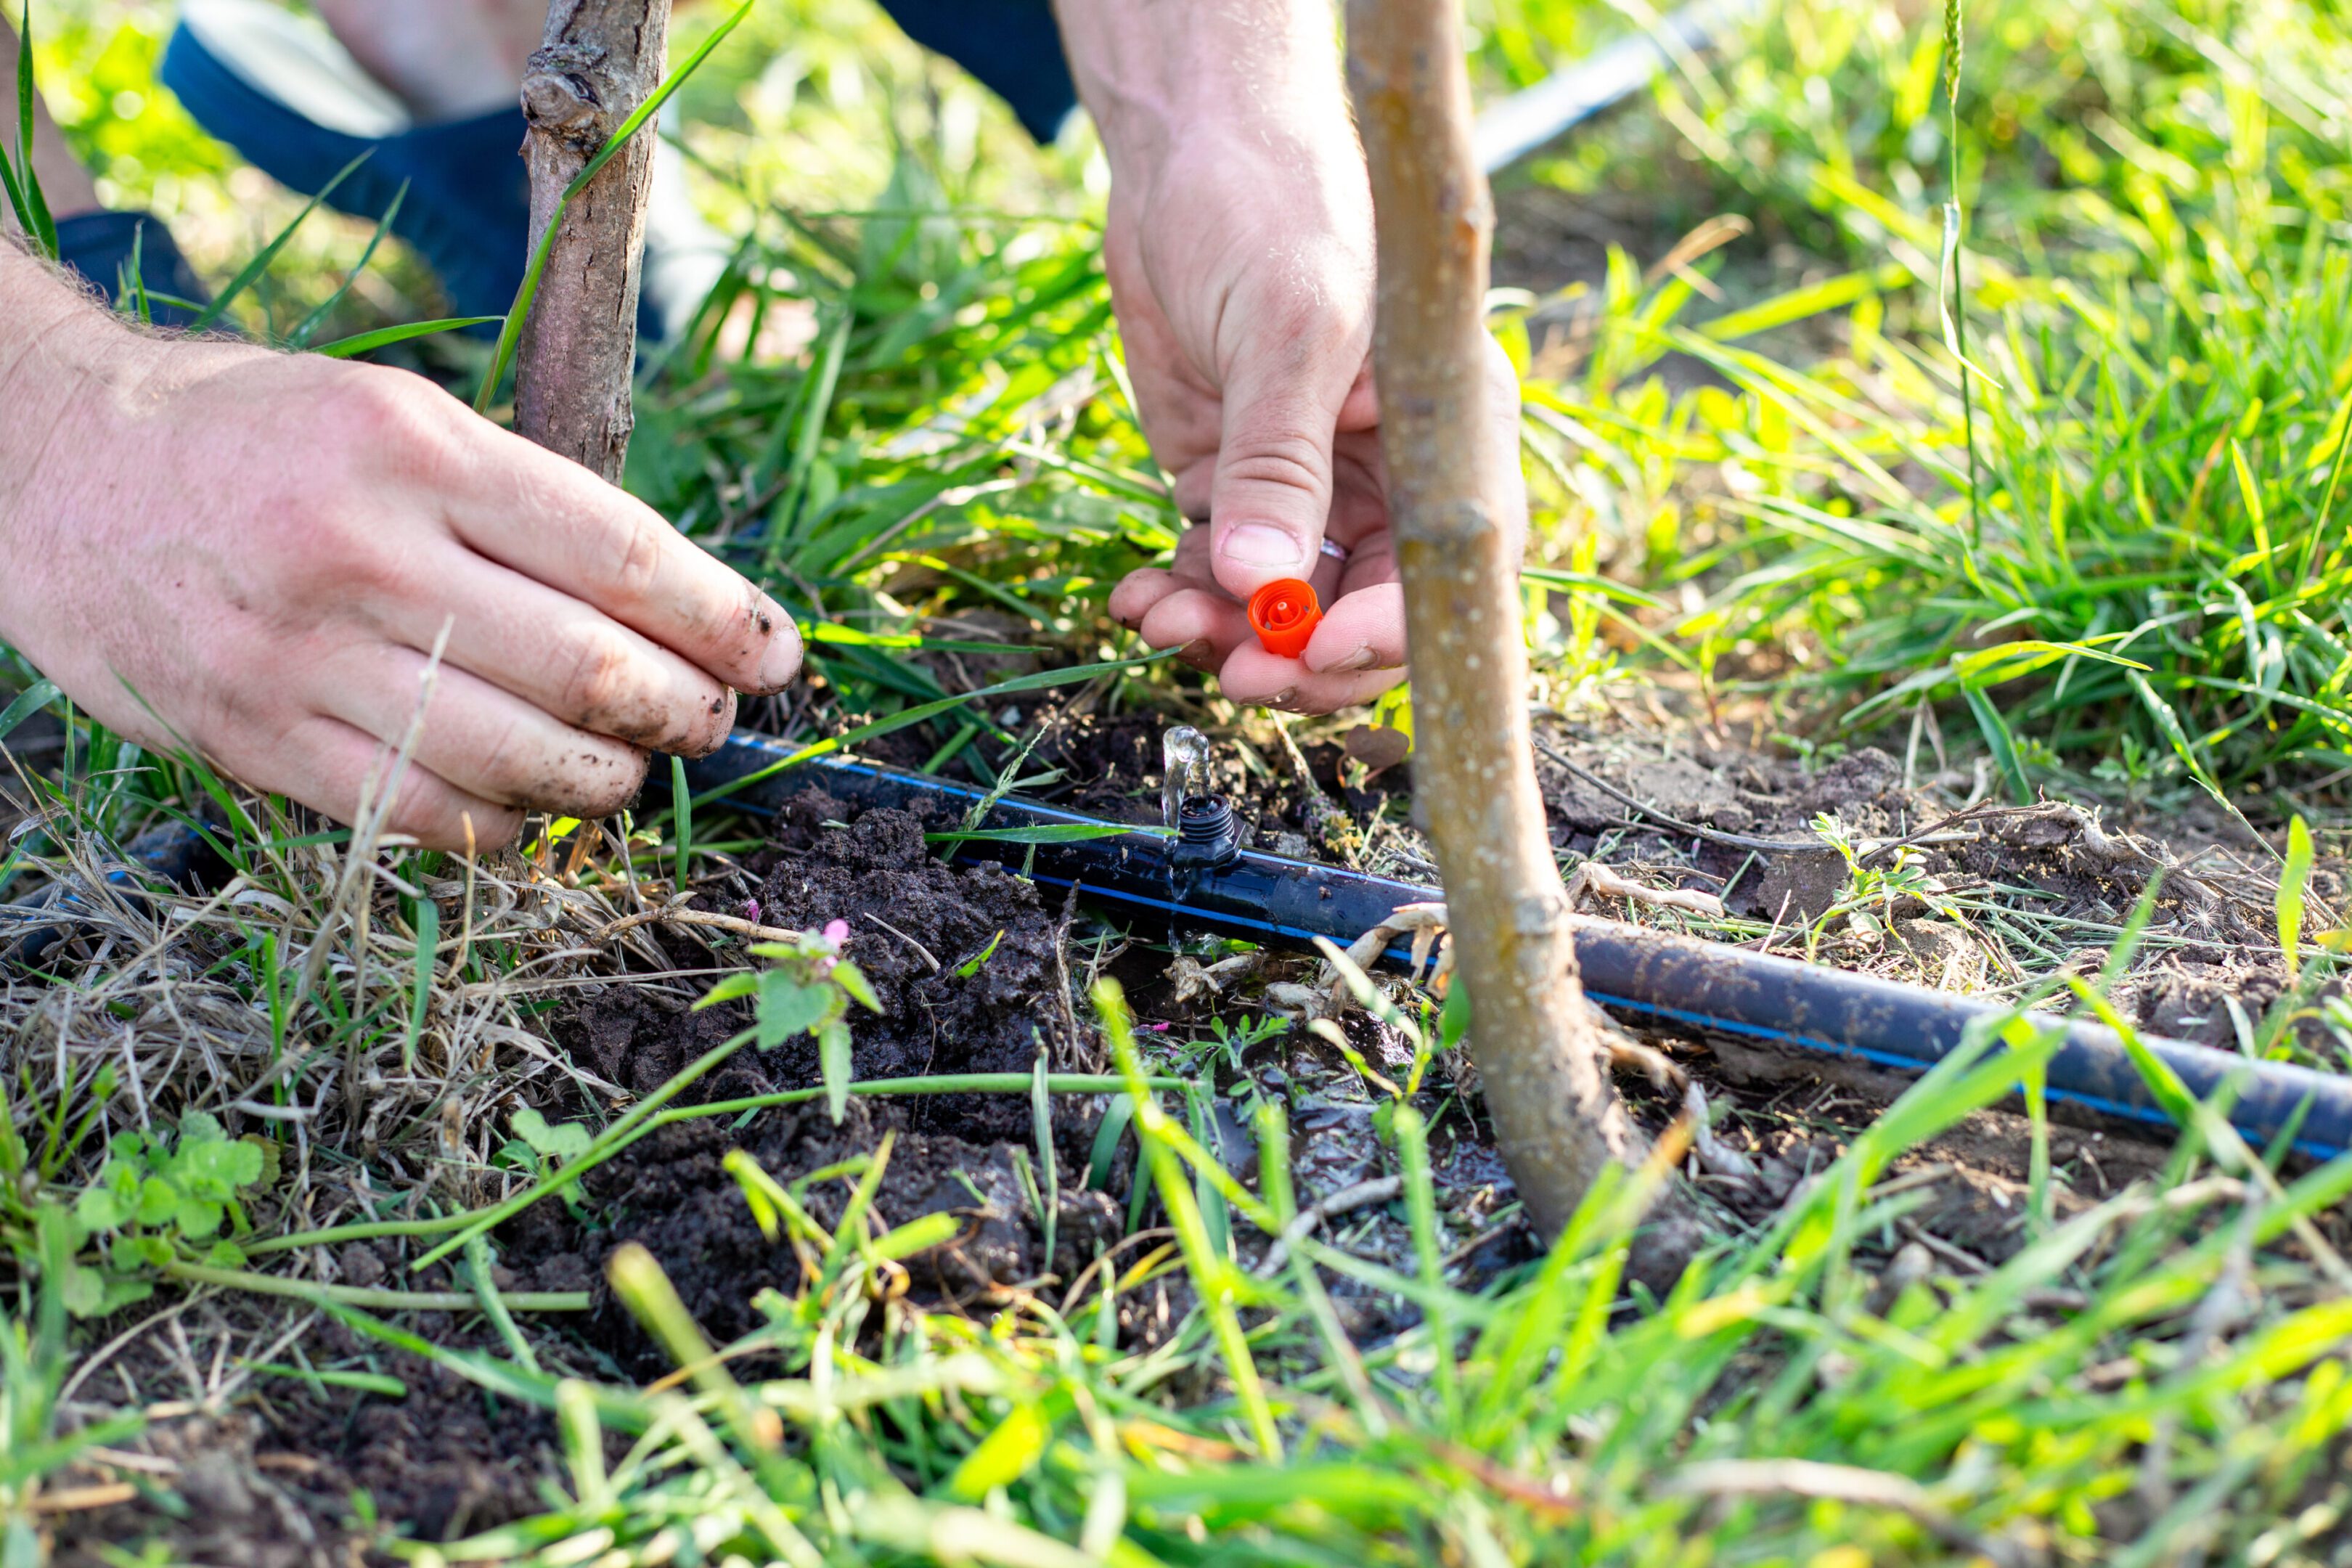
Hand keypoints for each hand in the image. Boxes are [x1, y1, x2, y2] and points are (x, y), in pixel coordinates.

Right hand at [0, 304, 800, 849]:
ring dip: (612, 781)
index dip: (723, 618)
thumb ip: (523, 504)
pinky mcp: (258, 740)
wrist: (57, 472)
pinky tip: (538, 810)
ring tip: (634, 768)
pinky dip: (510, 830)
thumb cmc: (263, 440)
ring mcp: (303, 654)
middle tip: (714, 721)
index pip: (620, 552)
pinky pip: (426, 819)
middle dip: (686, 710)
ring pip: (519, 758)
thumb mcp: (397, 417)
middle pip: (587, 666)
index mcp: (415, 446)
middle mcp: (363, 549)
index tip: (777, 655)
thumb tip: (678, 610)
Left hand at [1098, 124, 1407, 713]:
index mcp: (1441, 433)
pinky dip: (1179, 599)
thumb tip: (1260, 583)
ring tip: (1162, 623)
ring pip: (1280, 605)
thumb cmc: (1270, 205)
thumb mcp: (1285, 328)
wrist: (1187, 149)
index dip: (1390, 631)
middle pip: (1361, 611)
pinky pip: (1214, 571)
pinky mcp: (1228, 482)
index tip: (1315, 650)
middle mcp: (1384, 473)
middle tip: (1232, 672)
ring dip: (1224, 635)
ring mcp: (1305, 484)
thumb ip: (1276, 460)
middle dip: (1296, 653)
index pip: (1442, 566)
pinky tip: (1137, 600)